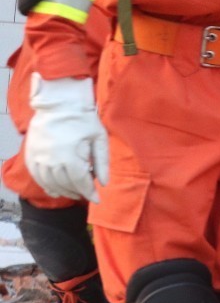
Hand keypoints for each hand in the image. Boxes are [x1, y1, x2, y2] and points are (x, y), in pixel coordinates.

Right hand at [26, 74, 108, 202]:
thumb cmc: (83, 119)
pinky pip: (37, 177)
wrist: (58, 103)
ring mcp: (39, 159)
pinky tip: (54, 190)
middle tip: (87, 194)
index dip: (89, 192)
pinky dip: (46, 186)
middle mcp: (52, 161)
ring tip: (74, 193)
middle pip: (65, 185)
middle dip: (78, 192)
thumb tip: (104, 183)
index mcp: (70, 157)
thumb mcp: (99, 138)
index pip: (80, 182)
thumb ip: (102, 162)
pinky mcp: (30, 155)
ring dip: (62, 191)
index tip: (97, 199)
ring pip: (50, 184)